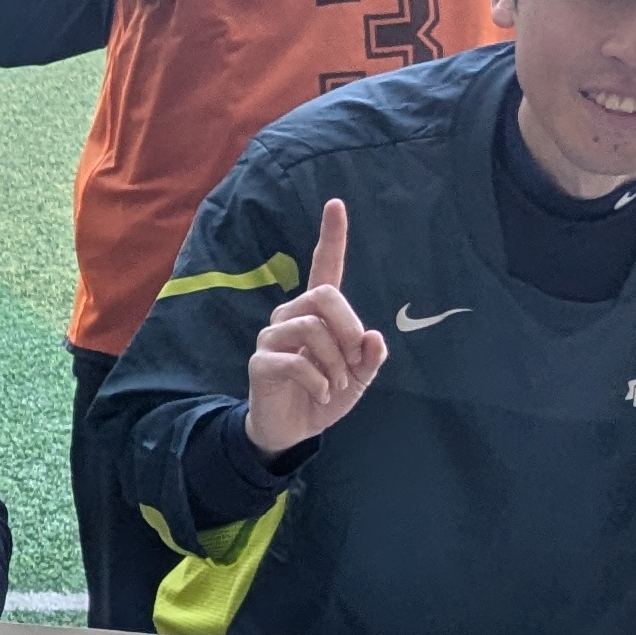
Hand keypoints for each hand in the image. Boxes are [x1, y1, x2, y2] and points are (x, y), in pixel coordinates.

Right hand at [244, 197, 385, 454]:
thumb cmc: (324, 395)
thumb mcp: (358, 379)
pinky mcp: (261, 362)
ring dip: (336, 363)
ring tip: (337, 385)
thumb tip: (374, 336)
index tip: (336, 203)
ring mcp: (272, 338)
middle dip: (349, 327)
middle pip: (324, 295)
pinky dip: (320, 382)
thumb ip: (369, 357)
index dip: (331, 236)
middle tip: (355, 361)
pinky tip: (322, 395)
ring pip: (312, 327)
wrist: (291, 430)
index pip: (324, 267)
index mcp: (316, 314)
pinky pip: (297, 362)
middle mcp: (291, 316)